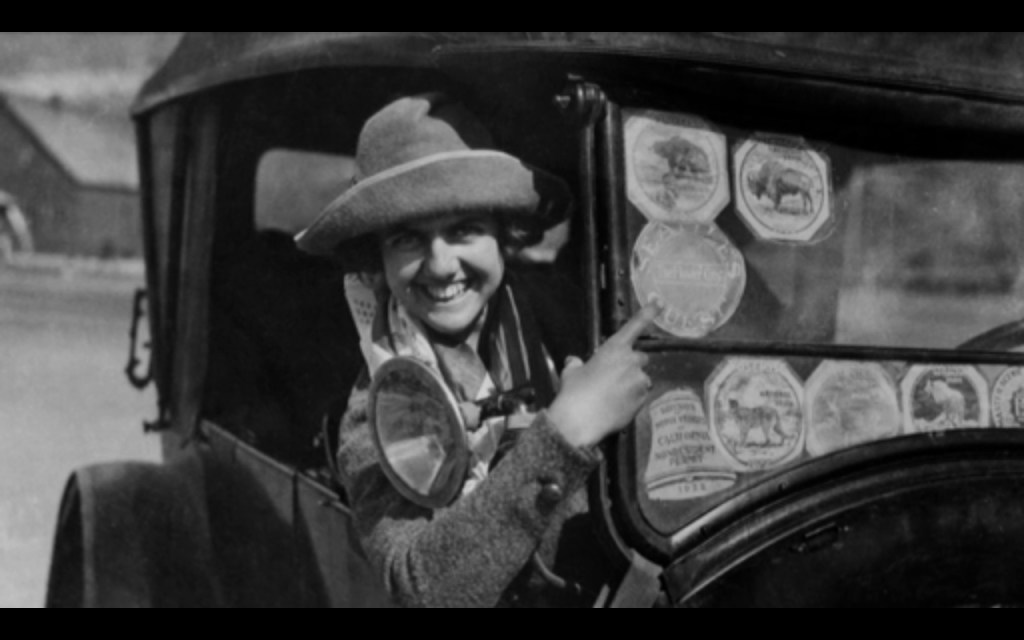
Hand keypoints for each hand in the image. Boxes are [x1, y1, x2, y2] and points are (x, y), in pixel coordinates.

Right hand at [548, 304, 658, 448]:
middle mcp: (631, 361)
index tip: (659, 303)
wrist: (580, 420)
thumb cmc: (574, 393)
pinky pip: (641, 397)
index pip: (634, 326)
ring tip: (613, 397)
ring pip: (641, 380)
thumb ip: (576, 364)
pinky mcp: (643, 400)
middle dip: (631, 365)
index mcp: (614, 349)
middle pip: (640, 358)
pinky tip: (616, 407)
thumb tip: (573, 361)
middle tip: (614, 378)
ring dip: (632, 385)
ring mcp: (639, 381)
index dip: (648, 313)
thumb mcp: (571, 373)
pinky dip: (632, 400)